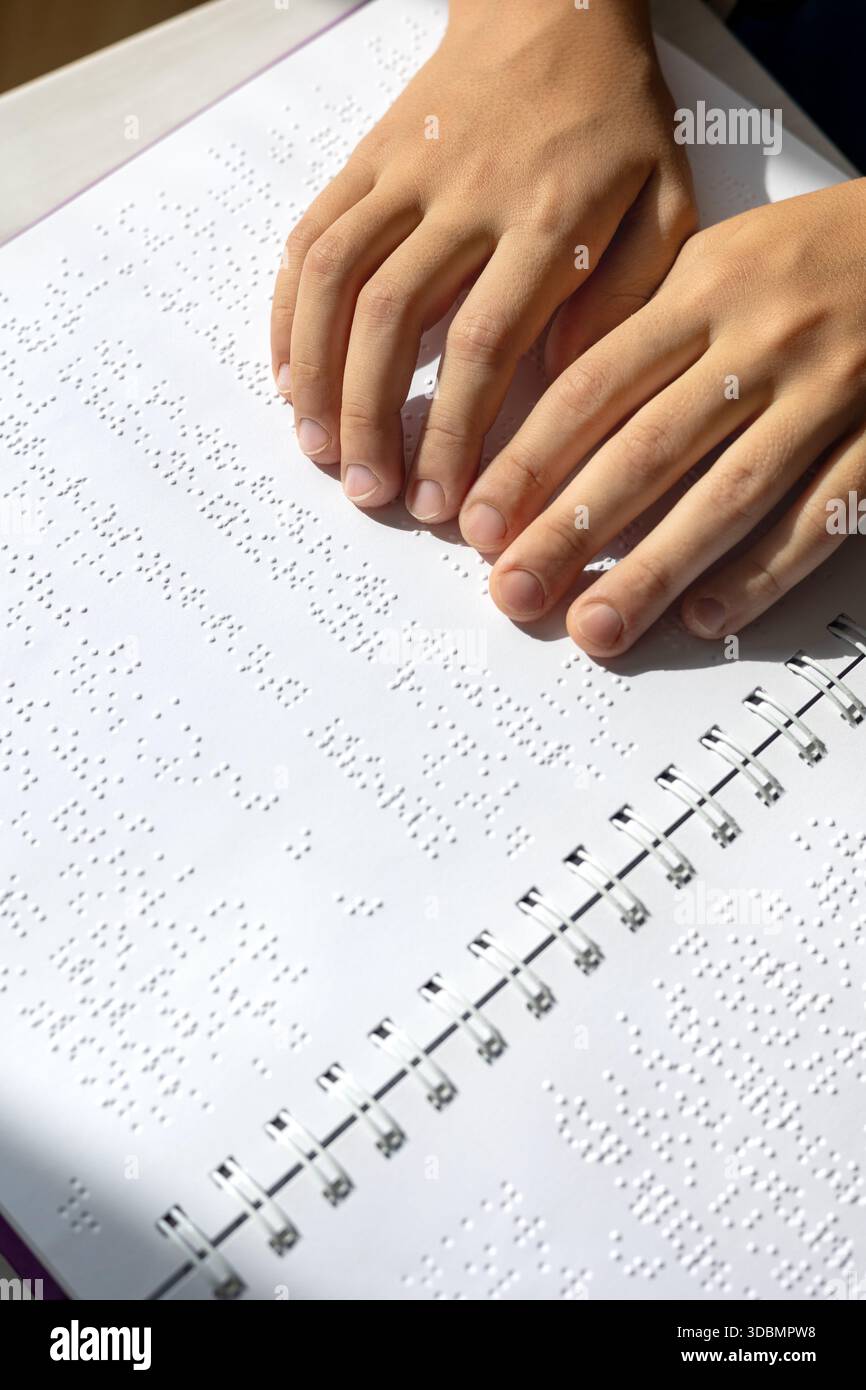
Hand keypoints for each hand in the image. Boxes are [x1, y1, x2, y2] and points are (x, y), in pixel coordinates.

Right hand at [271, 0, 694, 517]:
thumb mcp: (664, 203)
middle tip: (370, 494)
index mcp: (547, 220)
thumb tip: (559, 383)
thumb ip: (622, 296)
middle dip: (371, 419)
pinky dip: (289, 313)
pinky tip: (289, 375)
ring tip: (318, 450)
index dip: (451, 432)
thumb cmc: (617, 120)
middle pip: (393, 321)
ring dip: (316, 376)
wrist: (553, 5)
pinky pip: (309, 237)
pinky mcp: (365, 159)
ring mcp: (403, 173)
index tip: (441, 501)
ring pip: (335, 280)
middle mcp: (464, 196)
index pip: (484, 344)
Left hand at [459, 180, 865, 654]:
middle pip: (646, 449)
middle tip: (513, 592)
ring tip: (597, 626)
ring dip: (654, 570)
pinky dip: (762, 570)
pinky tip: (706, 615)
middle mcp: (760, 339)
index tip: (479, 522)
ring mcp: (827, 391)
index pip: (593, 386)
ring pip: (728, 493)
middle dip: (569, 529)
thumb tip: (550, 402)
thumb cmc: (818, 251)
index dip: (529, 462)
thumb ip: (642, 324)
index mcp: (703, 288)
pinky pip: (821, 515)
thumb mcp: (720, 257)